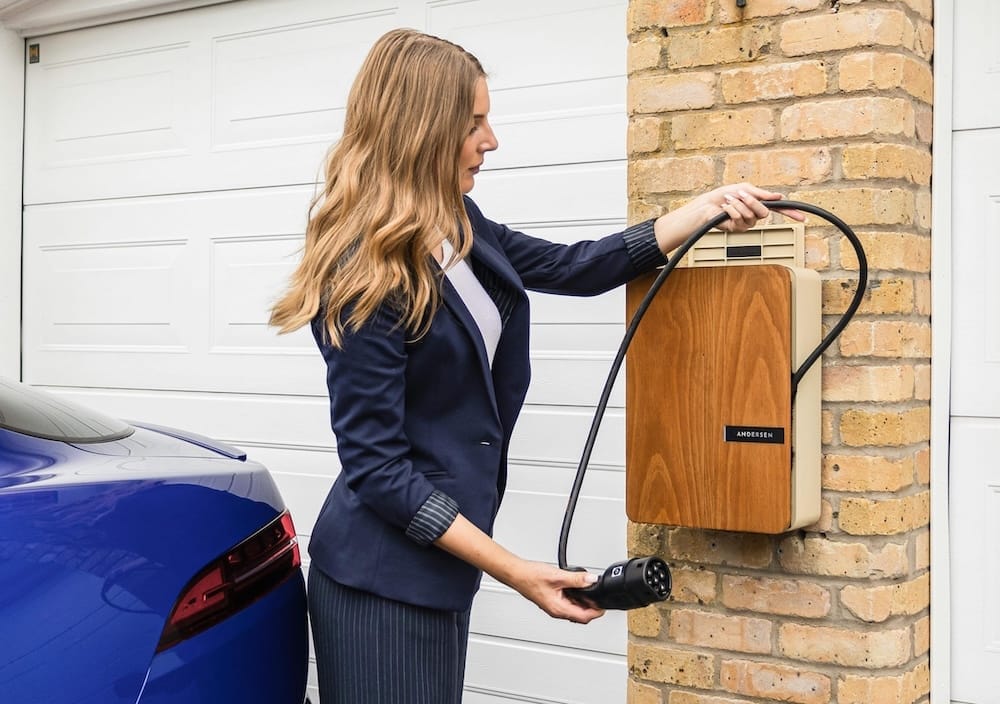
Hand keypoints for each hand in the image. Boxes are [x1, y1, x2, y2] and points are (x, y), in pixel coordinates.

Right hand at [506, 559, 605, 623]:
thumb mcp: (558, 576)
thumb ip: (577, 579)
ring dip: (583, 600)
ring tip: (587, 587)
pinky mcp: (552, 600)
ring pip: (575, 608)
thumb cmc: (531, 577)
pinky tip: (575, 585)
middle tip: (597, 593)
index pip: (584, 617)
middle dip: (591, 606)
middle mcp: (557, 611)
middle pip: (581, 615)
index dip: (597, 612)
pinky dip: (575, 596)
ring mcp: (554, 606)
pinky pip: (568, 602)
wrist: (517, 574)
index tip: (603, 604)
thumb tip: (592, 580)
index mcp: (559, 609)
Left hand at [653, 183, 805, 253]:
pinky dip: (731, 210)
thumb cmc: (722, 196)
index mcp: (758, 204)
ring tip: (728, 201)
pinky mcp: (736, 230)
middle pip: (764, 212)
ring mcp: (746, 224)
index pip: (779, 210)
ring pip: (751, 216)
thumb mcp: (743, 189)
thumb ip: (760, 193)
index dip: (791, 213)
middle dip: (752, 201)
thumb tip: (778, 195)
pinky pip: (740, 219)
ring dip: (738, 204)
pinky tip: (724, 209)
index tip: (804, 217)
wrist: (705, 206)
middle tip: (740, 194)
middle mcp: (754, 216)